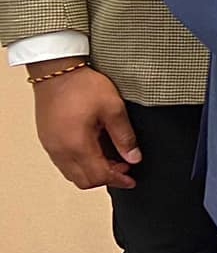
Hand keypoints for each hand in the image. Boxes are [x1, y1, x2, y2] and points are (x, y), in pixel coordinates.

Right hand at [31, 61, 141, 190]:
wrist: (56, 71)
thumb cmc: (83, 86)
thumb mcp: (113, 108)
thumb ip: (125, 136)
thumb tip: (134, 158)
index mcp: (77, 145)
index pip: (98, 176)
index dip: (118, 180)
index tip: (131, 179)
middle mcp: (60, 151)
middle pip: (84, 181)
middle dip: (106, 179)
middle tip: (124, 168)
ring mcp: (51, 147)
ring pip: (72, 174)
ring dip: (92, 173)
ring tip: (112, 160)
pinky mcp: (47, 140)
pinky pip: (63, 163)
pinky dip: (81, 165)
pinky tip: (94, 151)